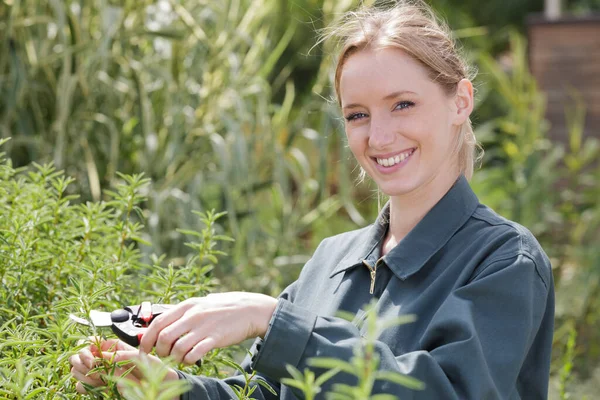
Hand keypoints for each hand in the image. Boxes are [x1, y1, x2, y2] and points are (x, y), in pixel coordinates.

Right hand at [69, 338, 178, 395]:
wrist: (160, 386)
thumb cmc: (153, 368)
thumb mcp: (139, 357)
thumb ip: (119, 355)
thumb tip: (100, 356)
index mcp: (113, 347)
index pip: (90, 343)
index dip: (87, 349)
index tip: (92, 357)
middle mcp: (103, 359)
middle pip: (78, 357)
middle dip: (82, 362)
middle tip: (93, 367)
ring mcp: (100, 373)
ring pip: (76, 371)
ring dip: (83, 373)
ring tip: (98, 377)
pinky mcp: (99, 387)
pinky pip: (81, 386)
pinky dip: (85, 385)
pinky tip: (98, 385)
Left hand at [139, 292, 277, 364]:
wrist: (249, 310)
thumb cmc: (222, 309)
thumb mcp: (199, 305)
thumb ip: (180, 314)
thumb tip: (157, 324)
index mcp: (186, 305)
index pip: (157, 322)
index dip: (146, 339)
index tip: (145, 349)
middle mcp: (193, 314)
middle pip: (163, 337)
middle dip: (159, 352)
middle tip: (164, 356)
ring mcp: (204, 326)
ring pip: (177, 348)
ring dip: (174, 358)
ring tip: (179, 358)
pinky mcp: (215, 338)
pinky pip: (194, 354)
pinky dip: (188, 361)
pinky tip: (191, 359)